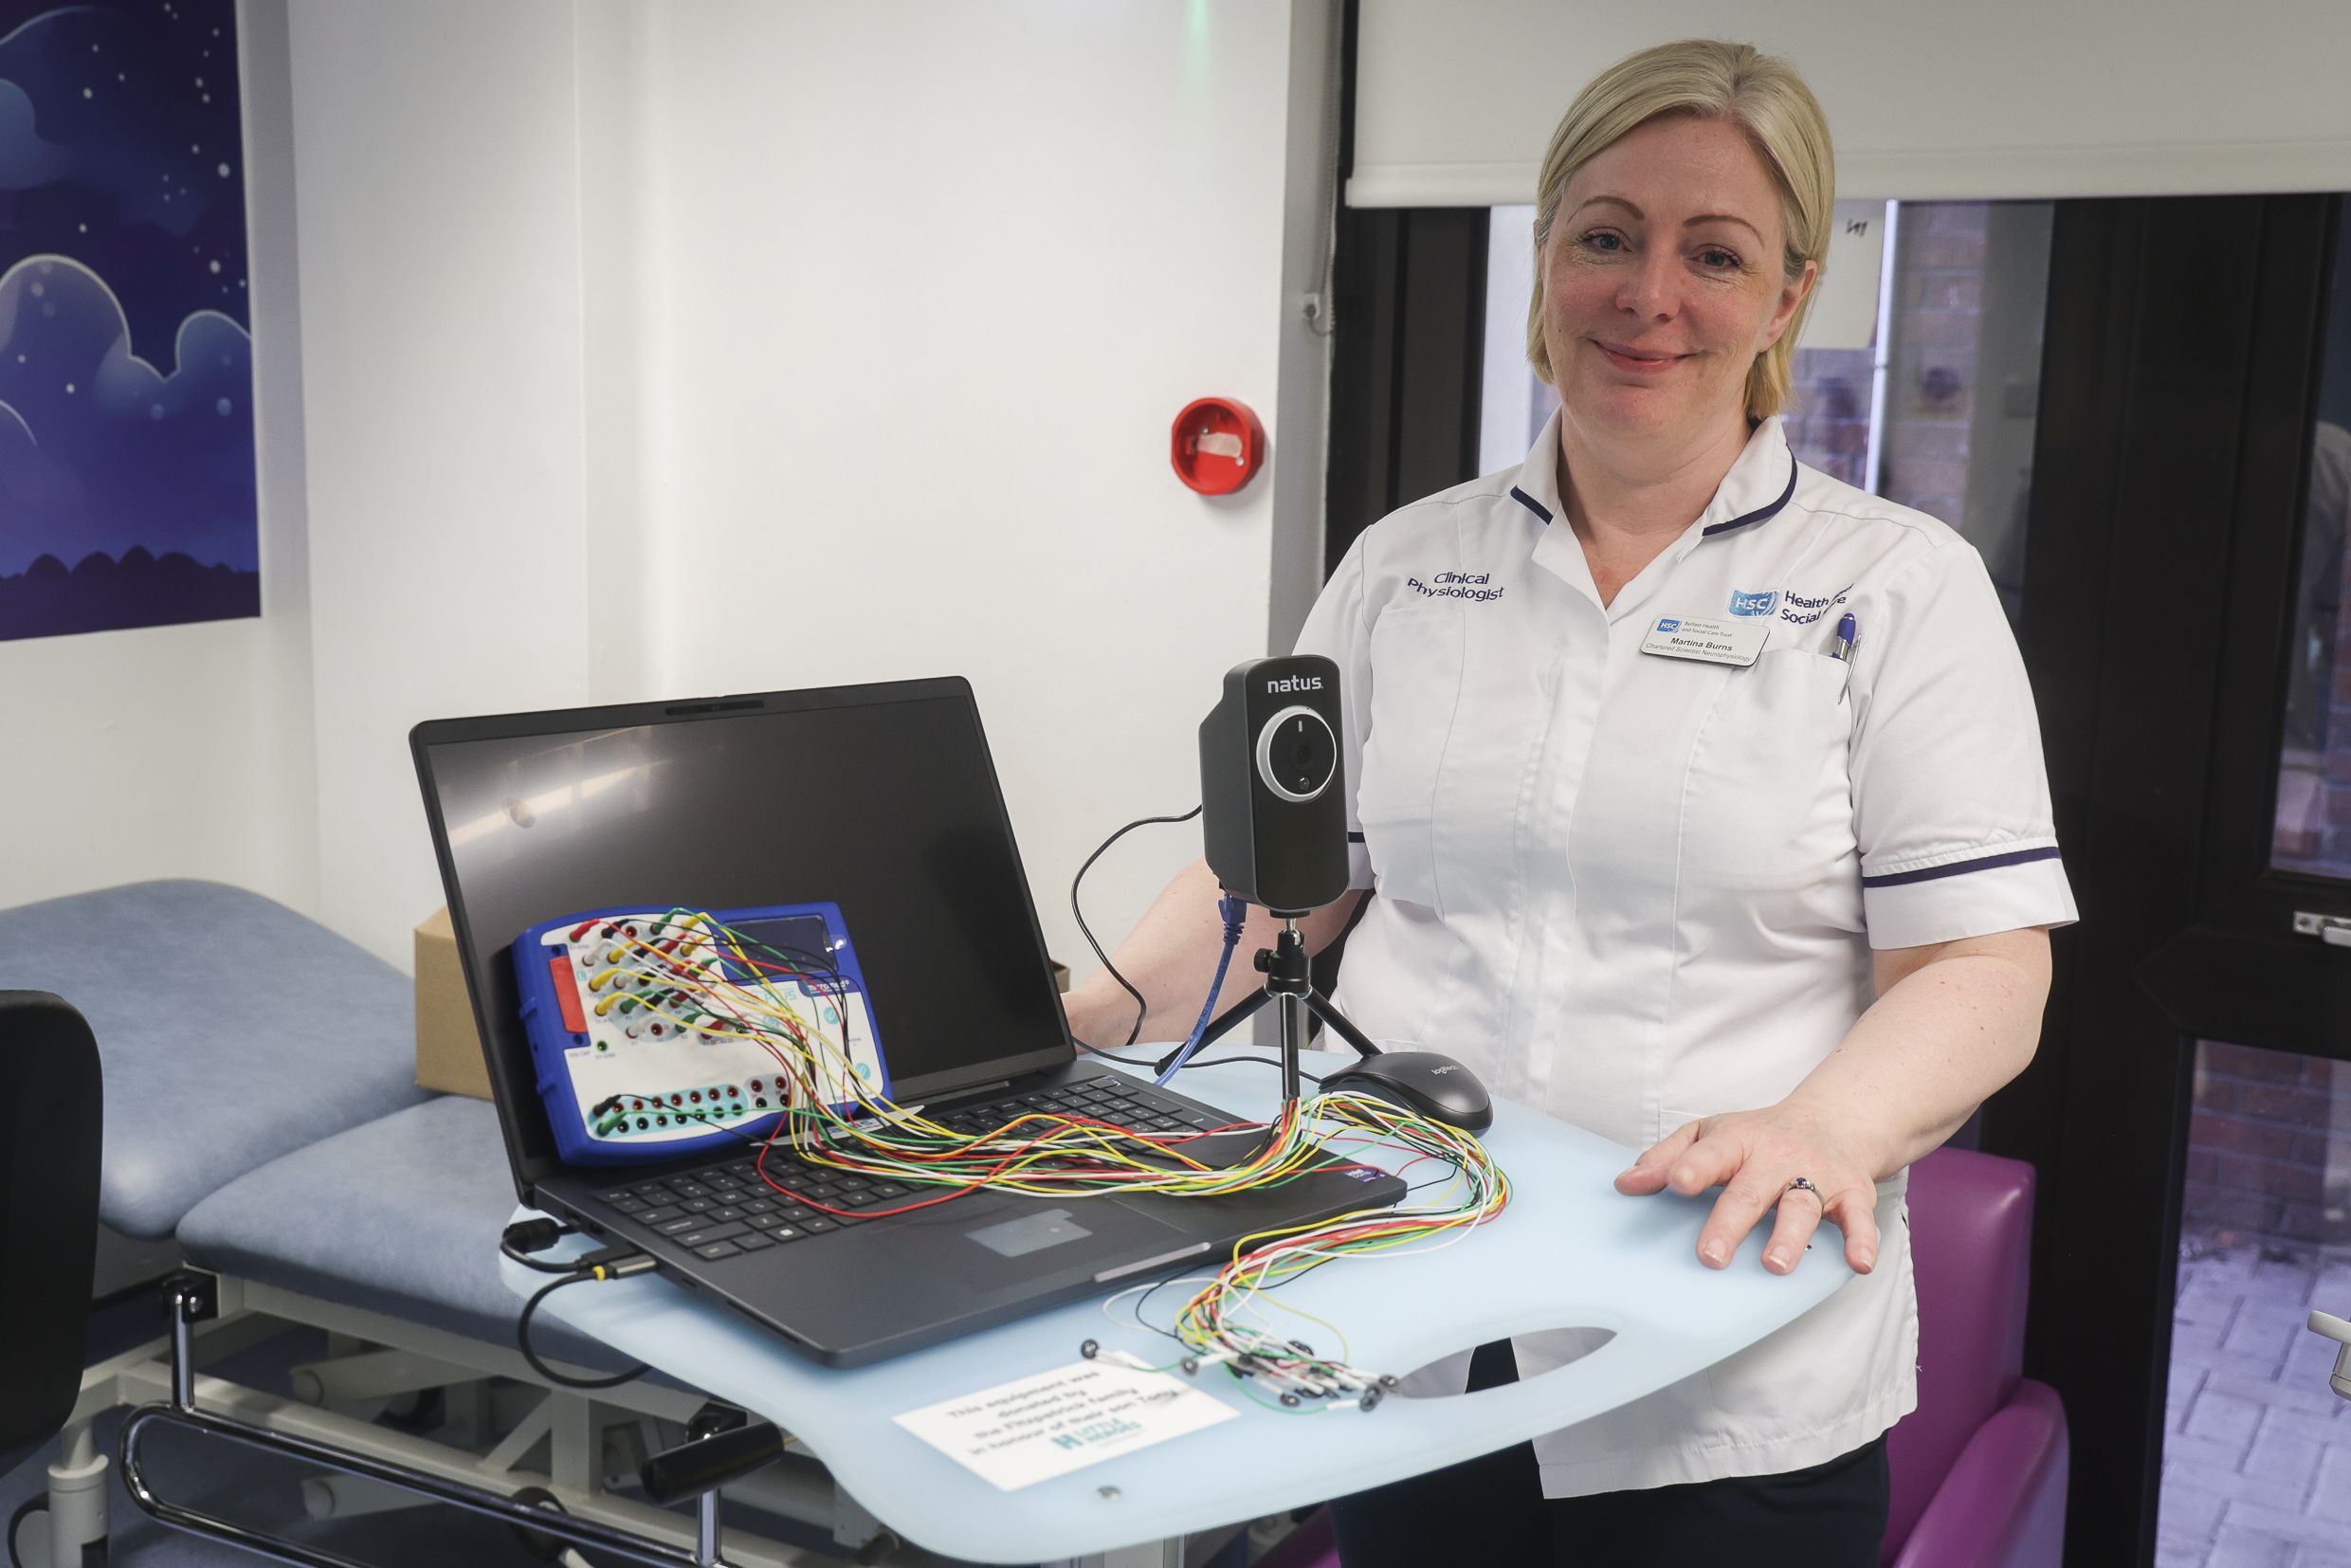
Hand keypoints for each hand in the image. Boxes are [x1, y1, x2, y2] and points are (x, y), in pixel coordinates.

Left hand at [1613, 1104, 1880, 1275]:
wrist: (1833, 1121)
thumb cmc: (1757, 1137)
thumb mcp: (1710, 1135)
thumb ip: (1667, 1157)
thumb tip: (1625, 1184)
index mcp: (1737, 1141)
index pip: (1711, 1153)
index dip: (1693, 1167)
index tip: (1675, 1185)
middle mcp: (1777, 1157)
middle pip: (1751, 1191)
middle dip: (1729, 1223)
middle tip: (1709, 1256)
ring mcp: (1816, 1176)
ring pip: (1803, 1207)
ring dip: (1789, 1236)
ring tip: (1773, 1265)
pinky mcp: (1852, 1195)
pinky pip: (1860, 1220)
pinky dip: (1862, 1241)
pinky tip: (1857, 1264)